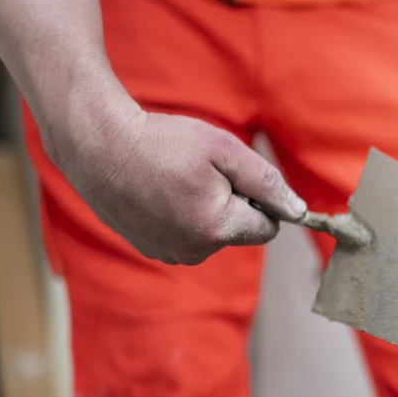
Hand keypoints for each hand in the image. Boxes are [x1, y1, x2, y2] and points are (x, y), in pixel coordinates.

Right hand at [50, 106, 306, 264]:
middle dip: (232, 205)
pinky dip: (181, 217)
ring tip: (176, 181)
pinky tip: (159, 192)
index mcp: (218, 228)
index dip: (260, 200)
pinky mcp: (150, 249)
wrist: (98, 146)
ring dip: (206, 211)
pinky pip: (186, 236)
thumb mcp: (225, 151)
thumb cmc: (164, 142)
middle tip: (200, 174)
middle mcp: (194, 251)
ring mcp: (169, 253)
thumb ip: (267, 183)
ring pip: (212, 235)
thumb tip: (299, 211)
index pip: (268, 228)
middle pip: (240, 232)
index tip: (237, 177)